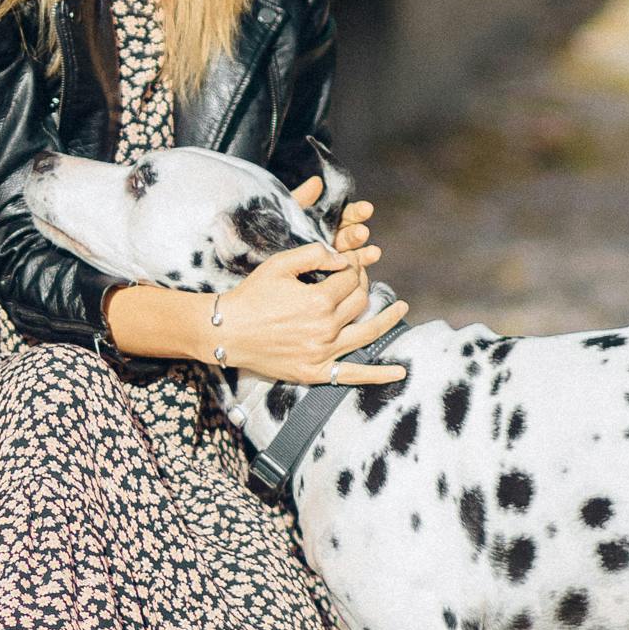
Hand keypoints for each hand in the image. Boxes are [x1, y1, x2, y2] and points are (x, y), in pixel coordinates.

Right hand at [215, 180, 407, 386]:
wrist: (226, 332)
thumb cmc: (251, 295)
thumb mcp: (279, 264)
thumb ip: (314, 254)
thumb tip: (344, 257)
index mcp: (318, 300)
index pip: (350, 278)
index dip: (353, 266)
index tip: (349, 261)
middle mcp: (325, 328)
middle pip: (359, 302)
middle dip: (363, 284)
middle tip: (359, 277)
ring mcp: (322, 353)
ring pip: (366, 333)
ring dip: (388, 319)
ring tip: (402, 308)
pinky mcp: (315, 372)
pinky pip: (353, 375)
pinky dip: (378, 375)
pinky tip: (400, 372)